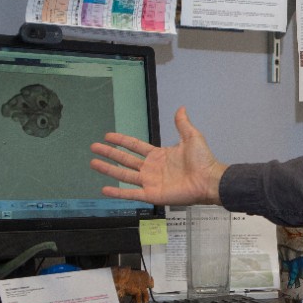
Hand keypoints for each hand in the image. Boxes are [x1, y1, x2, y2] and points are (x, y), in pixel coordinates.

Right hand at [90, 107, 227, 205]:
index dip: (121, 141)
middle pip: (125, 159)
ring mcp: (149, 182)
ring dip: (108, 169)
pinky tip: (104, 189)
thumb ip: (182, 124)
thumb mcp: (191, 137)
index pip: (135, 146)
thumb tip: (181, 108)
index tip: (107, 136)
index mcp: (158, 155)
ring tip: (93, 163)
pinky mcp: (151, 194)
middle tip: (93, 147)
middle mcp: (151, 168)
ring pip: (124, 174)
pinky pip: (131, 193)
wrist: (209, 179)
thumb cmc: (202, 160)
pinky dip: (117, 192)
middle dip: (109, 153)